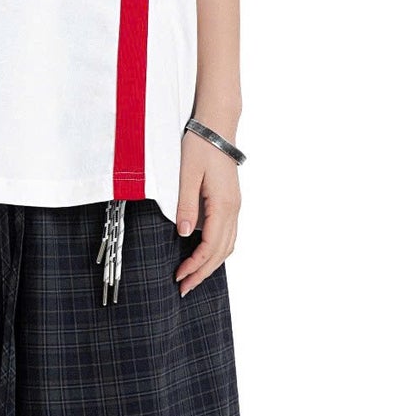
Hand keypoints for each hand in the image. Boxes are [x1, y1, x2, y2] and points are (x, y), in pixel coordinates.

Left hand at [174, 138, 239, 296]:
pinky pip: (228, 234)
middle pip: (221, 251)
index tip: (179, 276)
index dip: (195, 264)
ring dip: (211, 264)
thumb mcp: (186, 175)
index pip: (210, 245)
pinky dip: (217, 250)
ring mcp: (235, 206)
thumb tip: (183, 235)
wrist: (216, 127)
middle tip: (185, 288)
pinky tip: (204, 255)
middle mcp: (233, 209)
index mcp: (223, 204)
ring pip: (228, 245)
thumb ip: (185, 206)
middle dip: (203, 272)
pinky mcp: (231, 202)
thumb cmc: (200, 147)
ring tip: (193, 277)